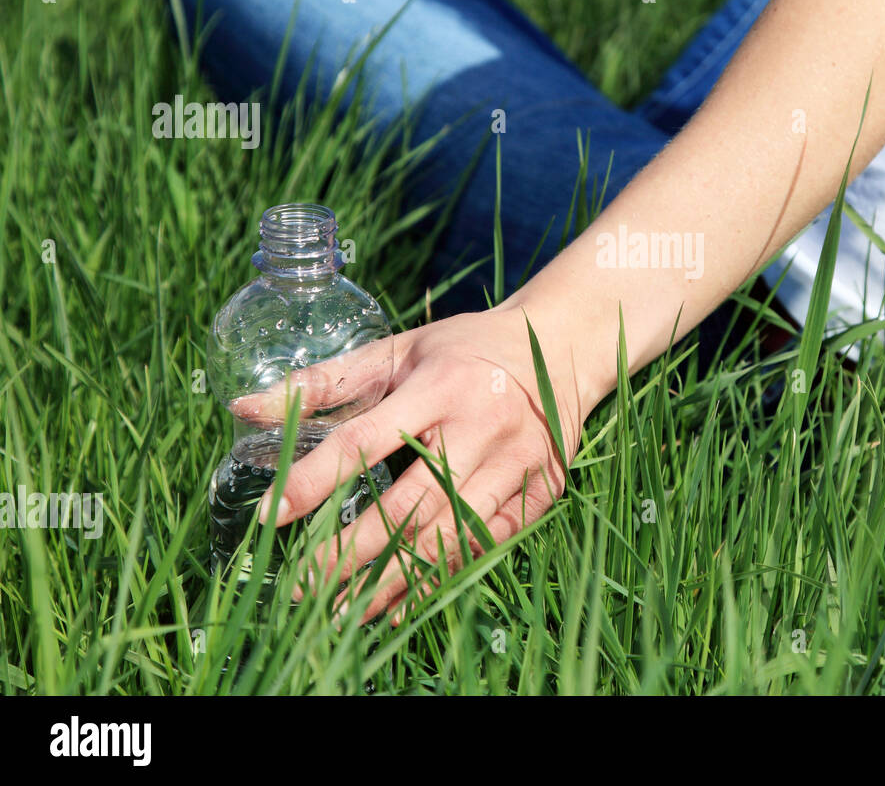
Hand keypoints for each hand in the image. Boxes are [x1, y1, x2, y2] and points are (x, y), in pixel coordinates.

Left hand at [240, 306, 587, 622]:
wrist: (563, 350)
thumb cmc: (466, 350)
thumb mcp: (399, 350)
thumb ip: (324, 380)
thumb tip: (244, 408)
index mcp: (439, 385)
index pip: (364, 440)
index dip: (313, 480)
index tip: (269, 515)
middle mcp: (481, 427)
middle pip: (409, 504)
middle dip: (350, 552)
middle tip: (301, 587)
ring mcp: (517, 464)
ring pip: (447, 536)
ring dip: (391, 579)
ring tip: (340, 610)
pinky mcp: (541, 492)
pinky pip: (484, 547)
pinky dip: (440, 580)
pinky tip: (400, 604)